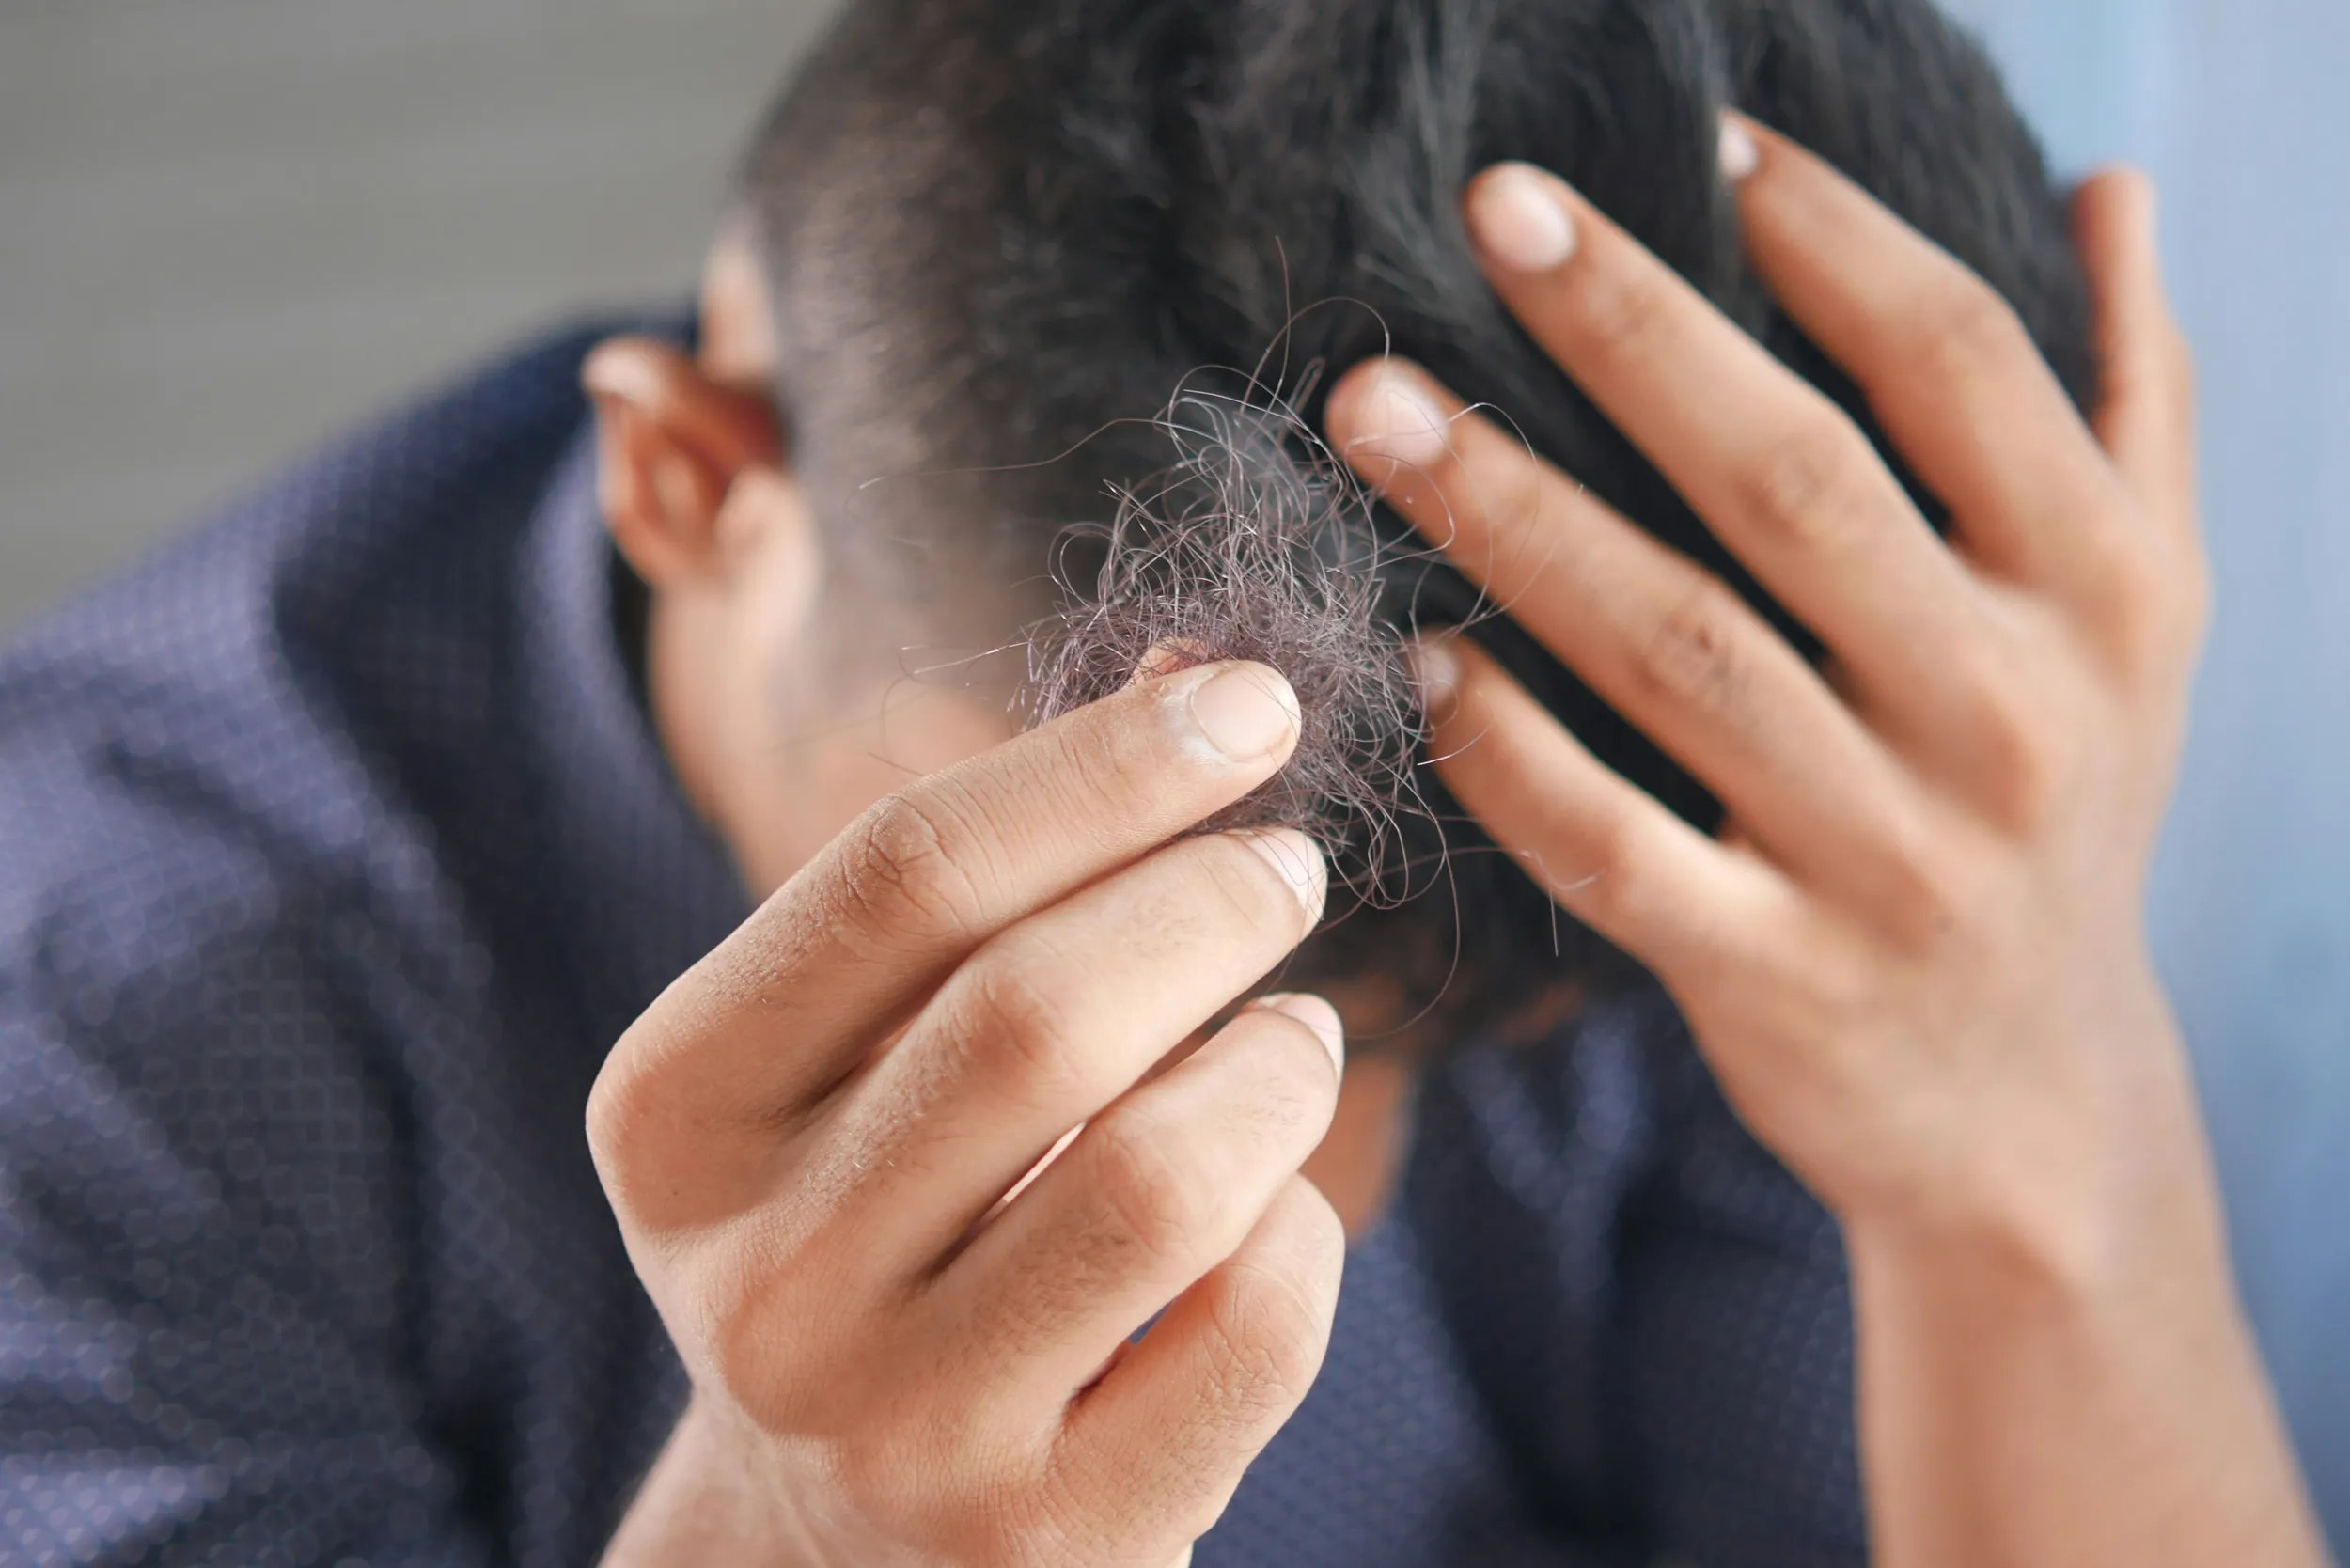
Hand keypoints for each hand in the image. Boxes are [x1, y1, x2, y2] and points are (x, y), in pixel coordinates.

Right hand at [590, 661, 1346, 1567]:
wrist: (841, 1540)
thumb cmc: (881, 1226)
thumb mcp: (867, 1058)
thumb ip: (1003, 877)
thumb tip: (1206, 676)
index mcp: (679, 1115)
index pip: (902, 875)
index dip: (1104, 766)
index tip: (1249, 705)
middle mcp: (762, 1281)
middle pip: (1036, 1012)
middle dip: (1209, 900)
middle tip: (1285, 867)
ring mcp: (900, 1431)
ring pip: (1164, 1177)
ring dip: (1278, 1066)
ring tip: (1296, 1035)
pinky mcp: (1048, 1543)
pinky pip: (1254, 1326)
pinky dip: (1305, 1230)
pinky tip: (1272, 1207)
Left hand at [1325, 121, 2325, 1564]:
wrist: (2031, 1099)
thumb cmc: (2059, 805)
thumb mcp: (2140, 616)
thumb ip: (2133, 402)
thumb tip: (2111, 189)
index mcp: (2099, 593)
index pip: (1959, 367)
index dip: (1831, 237)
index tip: (1701, 136)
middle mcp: (2007, 714)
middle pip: (1794, 482)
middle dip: (1630, 332)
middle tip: (1487, 211)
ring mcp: (1888, 858)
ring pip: (1676, 650)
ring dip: (1513, 516)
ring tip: (1375, 407)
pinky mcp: (1775, 978)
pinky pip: (1617, 849)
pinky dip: (1510, 753)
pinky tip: (1421, 658)